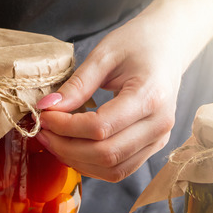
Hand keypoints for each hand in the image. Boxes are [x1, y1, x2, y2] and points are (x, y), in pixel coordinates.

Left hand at [35, 11, 183, 182]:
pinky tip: (73, 148)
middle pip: (107, 154)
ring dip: (77, 161)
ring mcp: (159, 140)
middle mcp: (160, 124)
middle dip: (67, 147)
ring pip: (113, 169)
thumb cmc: (139, 43)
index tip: (45, 115)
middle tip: (43, 131)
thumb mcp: (105, 54)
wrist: (169, 46)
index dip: (66, 126)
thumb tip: (48, 108)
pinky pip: (120, 169)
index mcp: (151, 96)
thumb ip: (78, 84)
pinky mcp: (153, 147)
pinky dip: (92, 165)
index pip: (101, 127)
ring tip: (54, 140)